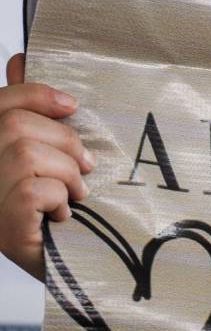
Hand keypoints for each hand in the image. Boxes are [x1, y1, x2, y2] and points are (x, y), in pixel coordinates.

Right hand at [0, 53, 93, 280]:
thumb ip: (26, 112)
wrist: (67, 271)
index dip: (35, 94)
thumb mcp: (42, 158)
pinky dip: (57, 200)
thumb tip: (19, 60)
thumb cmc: (46, 212)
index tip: (71, 105)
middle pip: (17, 126)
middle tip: (83, 168)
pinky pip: (32, 191)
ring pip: (28, 156)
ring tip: (72, 196)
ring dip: (65, 175)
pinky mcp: (1, 226)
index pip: (1, 103)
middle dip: (63, 142)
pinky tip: (60, 216)